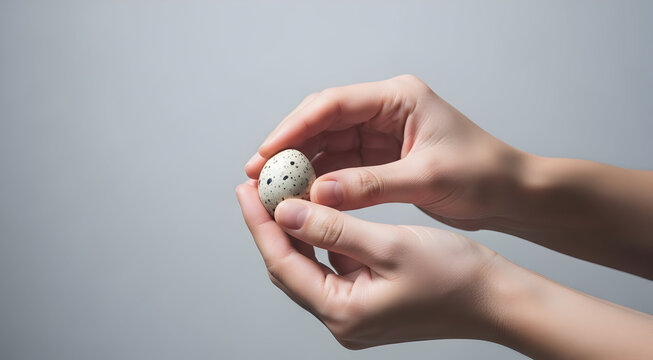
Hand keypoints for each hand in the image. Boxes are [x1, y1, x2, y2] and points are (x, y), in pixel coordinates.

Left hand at [236, 180, 499, 347]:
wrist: (497, 300)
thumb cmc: (455, 277)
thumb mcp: (390, 245)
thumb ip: (333, 229)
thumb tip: (287, 211)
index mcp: (343, 313)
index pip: (283, 263)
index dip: (261, 224)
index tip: (247, 190)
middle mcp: (343, 319)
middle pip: (290, 267)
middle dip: (272, 226)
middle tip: (260, 187)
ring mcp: (355, 313)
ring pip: (310, 266)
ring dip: (297, 230)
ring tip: (287, 192)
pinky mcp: (368, 302)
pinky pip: (332, 267)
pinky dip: (323, 239)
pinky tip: (322, 212)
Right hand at [245, 74, 524, 230]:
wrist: (512, 194)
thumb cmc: (483, 175)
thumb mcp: (426, 178)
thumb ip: (370, 185)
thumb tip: (318, 194)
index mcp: (399, 98)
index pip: (333, 105)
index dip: (294, 128)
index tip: (267, 152)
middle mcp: (385, 111)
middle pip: (323, 122)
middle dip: (290, 147)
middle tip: (259, 174)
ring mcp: (382, 133)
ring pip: (328, 145)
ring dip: (301, 166)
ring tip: (273, 190)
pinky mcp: (381, 157)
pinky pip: (341, 165)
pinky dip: (321, 180)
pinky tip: (302, 196)